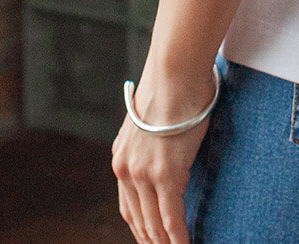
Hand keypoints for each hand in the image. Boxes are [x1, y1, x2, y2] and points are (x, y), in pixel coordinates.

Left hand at [111, 68, 215, 243]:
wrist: (175, 71)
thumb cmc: (172, 85)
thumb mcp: (152, 118)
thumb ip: (153, 139)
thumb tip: (167, 145)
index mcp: (121, 157)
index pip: (128, 205)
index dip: (140, 226)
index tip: (150, 238)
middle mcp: (126, 169)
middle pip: (137, 218)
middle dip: (150, 240)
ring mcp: (144, 174)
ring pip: (153, 222)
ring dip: (164, 242)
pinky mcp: (166, 173)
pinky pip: (171, 216)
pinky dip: (178, 236)